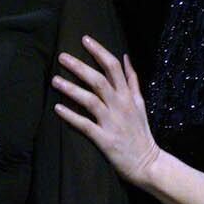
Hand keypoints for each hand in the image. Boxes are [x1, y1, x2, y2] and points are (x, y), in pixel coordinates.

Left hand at [52, 36, 163, 188]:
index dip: (99, 51)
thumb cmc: (141, 132)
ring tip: (54, 80)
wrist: (148, 163)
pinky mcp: (104, 139)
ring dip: (71, 89)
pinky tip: (57, 108)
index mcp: (128, 96)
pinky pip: (85, 125)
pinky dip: (71, 116)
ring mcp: (112, 122)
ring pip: (90, 100)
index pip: (114, 67)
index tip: (85, 39)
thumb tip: (125, 57)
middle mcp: (120, 106)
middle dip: (79, 66)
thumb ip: (132, 80)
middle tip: (62, 56)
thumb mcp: (140, 103)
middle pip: (98, 80)